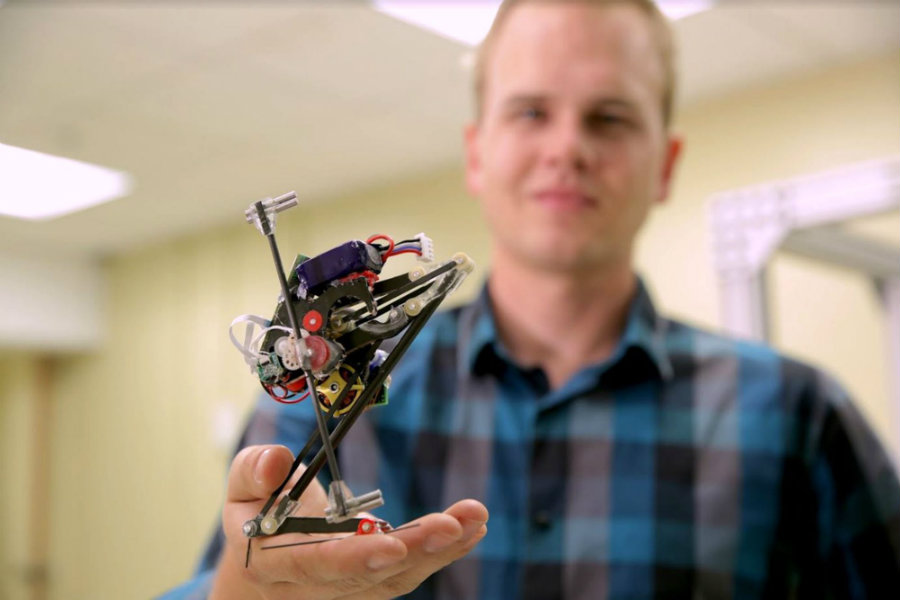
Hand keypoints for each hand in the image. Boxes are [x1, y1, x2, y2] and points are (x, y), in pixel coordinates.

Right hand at [210, 445, 487, 599]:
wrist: (261, 571)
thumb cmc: (256, 517)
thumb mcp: (243, 488)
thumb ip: (255, 471)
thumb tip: (277, 458)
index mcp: (275, 564)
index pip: (318, 564)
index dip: (356, 557)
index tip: (393, 545)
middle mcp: (315, 587)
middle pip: (370, 577)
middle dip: (415, 551)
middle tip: (453, 525)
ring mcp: (348, 591)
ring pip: (398, 579)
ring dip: (441, 550)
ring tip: (475, 517)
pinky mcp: (374, 587)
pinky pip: (410, 573)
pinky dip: (444, 551)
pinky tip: (472, 526)